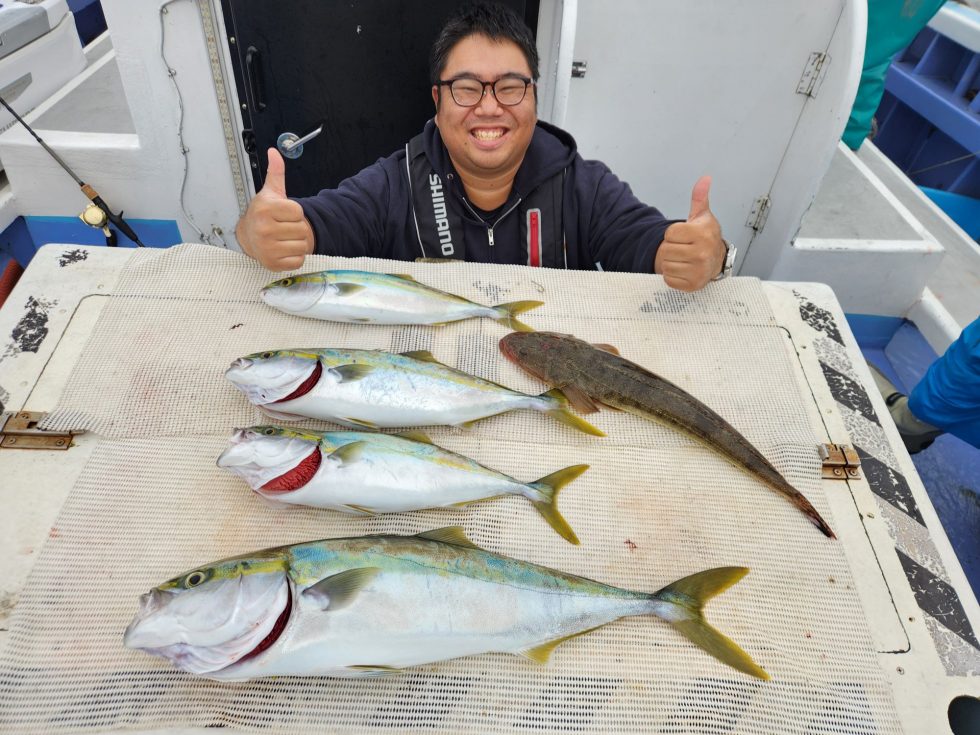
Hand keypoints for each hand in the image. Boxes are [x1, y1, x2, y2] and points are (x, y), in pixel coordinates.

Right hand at [235, 148, 313, 270]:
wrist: (249, 236)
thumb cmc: (263, 214)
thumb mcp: (270, 192)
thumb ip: (276, 173)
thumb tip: (274, 152)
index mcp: (265, 210)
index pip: (298, 212)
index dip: (295, 213)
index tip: (284, 214)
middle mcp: (264, 229)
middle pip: (302, 230)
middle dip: (296, 228)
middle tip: (283, 227)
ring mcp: (267, 248)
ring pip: (302, 246)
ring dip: (297, 243)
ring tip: (283, 238)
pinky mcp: (273, 263)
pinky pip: (298, 260)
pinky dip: (294, 256)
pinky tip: (283, 249)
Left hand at [655, 175, 725, 291]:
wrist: (716, 261)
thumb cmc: (706, 237)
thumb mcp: (702, 216)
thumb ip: (699, 198)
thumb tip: (705, 179)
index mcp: (702, 233)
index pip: (669, 233)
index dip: (674, 234)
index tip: (685, 236)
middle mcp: (702, 253)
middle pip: (666, 250)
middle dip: (671, 248)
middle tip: (684, 248)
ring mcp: (698, 270)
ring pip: (666, 265)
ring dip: (671, 262)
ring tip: (684, 259)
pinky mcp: (693, 284)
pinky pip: (669, 279)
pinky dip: (673, 276)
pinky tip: (684, 269)